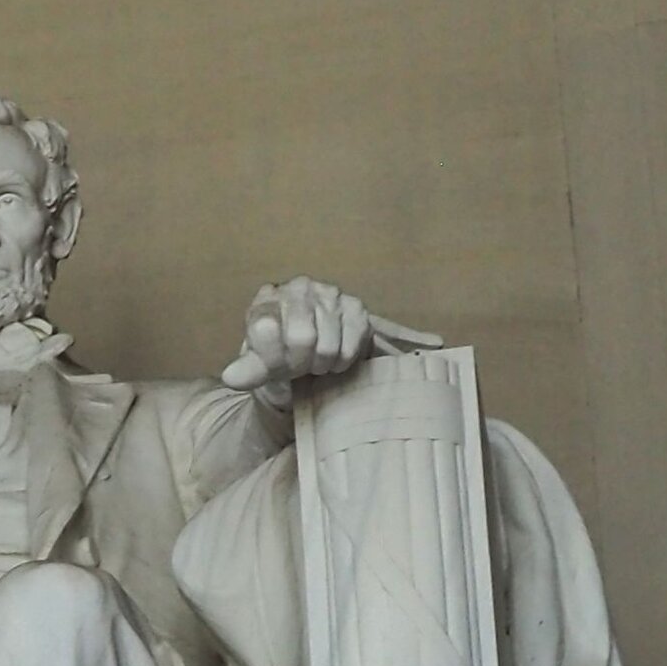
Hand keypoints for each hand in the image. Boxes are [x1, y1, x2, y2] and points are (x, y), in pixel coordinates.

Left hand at [222, 281, 437, 401]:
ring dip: (338, 360)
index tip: (284, 367)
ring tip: (329, 365)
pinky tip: (433, 343)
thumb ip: (247, 370)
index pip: (276, 327)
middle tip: (308, 369)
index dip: (279, 356)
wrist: (289, 353)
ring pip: (345, 340)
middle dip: (309, 363)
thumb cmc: (270, 359)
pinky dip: (408, 338)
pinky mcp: (360, 314)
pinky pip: (385, 329)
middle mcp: (303, 289)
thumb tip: (233, 376)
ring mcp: (336, 299)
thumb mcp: (255, 367)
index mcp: (270, 299)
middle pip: (310, 338)